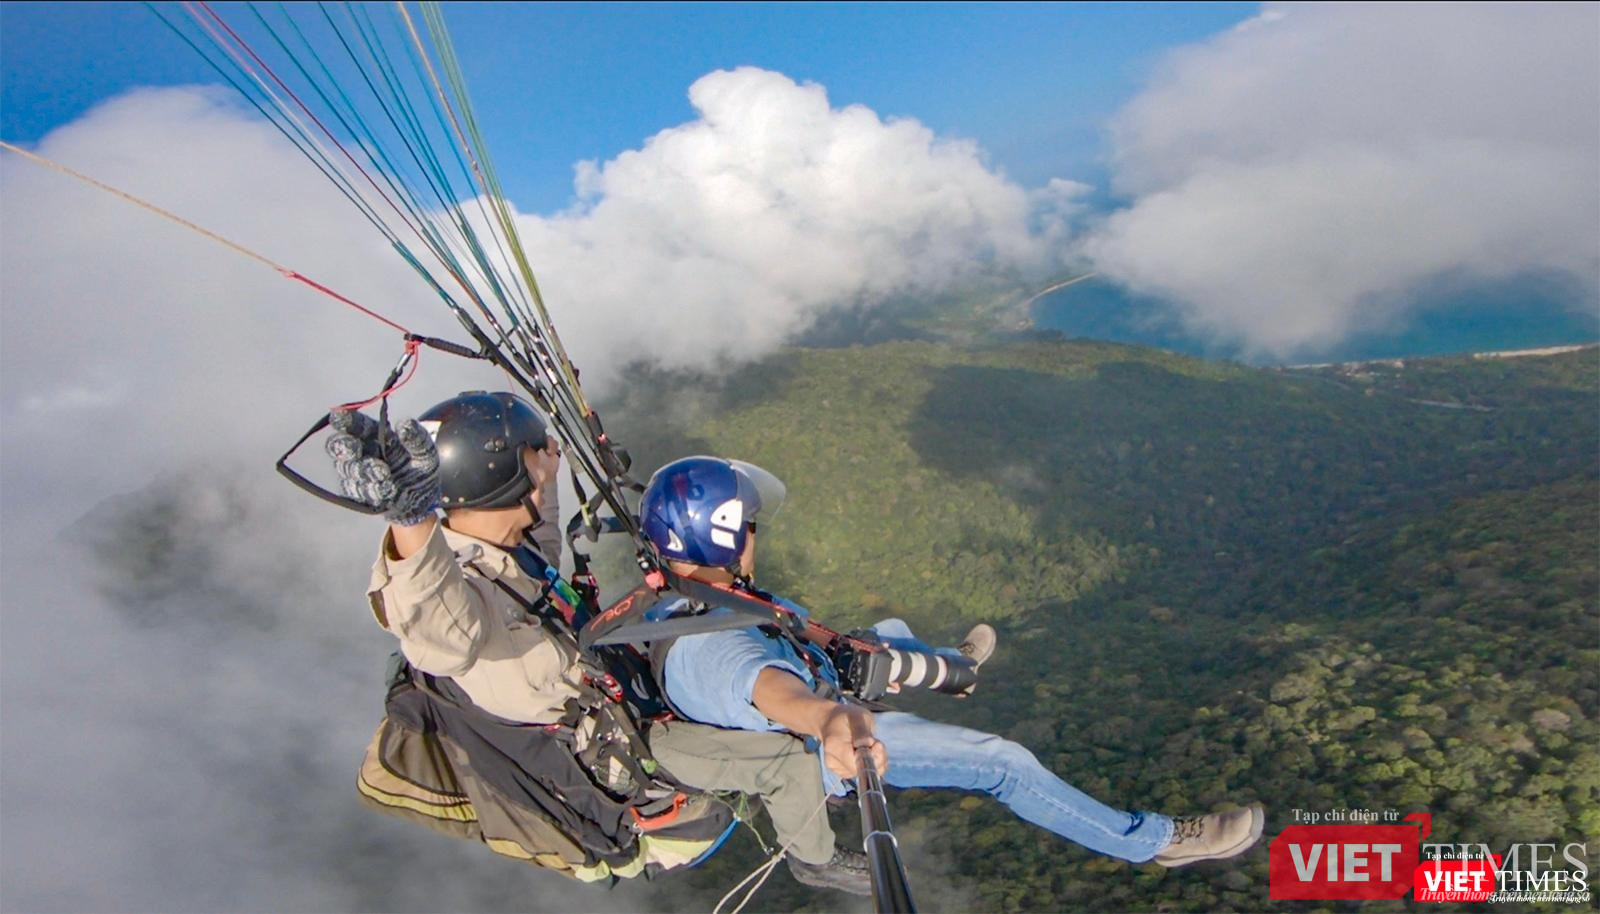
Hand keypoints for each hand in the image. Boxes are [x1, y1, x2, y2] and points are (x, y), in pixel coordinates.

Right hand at [326, 409, 440, 525]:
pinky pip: (359, 491)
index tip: (339, 417)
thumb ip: (416, 437)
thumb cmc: (419, 467)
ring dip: (363, 470)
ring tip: (384, 472)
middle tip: (354, 447)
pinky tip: (387, 487)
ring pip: (348, 470)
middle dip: (343, 446)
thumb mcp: (424, 450)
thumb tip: (404, 424)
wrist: (423, 497)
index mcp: (373, 435)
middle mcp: (361, 452)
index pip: (354, 424)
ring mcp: (357, 473)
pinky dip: (372, 489)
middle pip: (339, 446)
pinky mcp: (360, 494)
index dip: (345, 420)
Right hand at [817, 704, 885, 778]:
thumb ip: (862, 731)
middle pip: (860, 771)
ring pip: (863, 774)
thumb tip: (868, 744)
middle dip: (875, 758)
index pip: (856, 763)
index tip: (877, 743)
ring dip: (873, 760)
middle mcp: (832, 761)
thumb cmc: (846, 717)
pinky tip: (866, 752)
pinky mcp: (841, 772)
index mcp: (834, 745)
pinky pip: (862, 773)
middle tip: (875, 741)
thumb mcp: (858, 717)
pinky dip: (869, 764)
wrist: (830, 722)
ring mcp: (836, 769)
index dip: (872, 756)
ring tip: (868, 744)